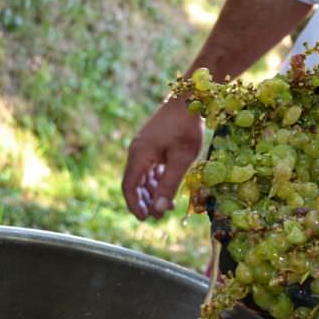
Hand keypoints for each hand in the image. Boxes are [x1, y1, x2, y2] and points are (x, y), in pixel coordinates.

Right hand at [122, 97, 202, 219]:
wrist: (189, 99)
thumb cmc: (186, 129)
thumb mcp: (181, 160)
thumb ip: (169, 185)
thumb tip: (159, 210)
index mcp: (139, 155)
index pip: (129, 186)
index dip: (135, 205)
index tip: (146, 219)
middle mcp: (137, 151)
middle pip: (134, 182)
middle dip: (145, 201)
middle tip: (160, 215)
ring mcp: (144, 146)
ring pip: (143, 175)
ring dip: (153, 191)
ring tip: (169, 204)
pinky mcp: (153, 143)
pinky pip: (150, 166)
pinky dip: (157, 179)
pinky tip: (169, 186)